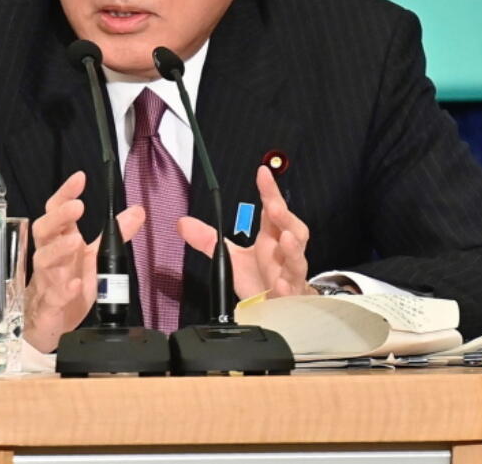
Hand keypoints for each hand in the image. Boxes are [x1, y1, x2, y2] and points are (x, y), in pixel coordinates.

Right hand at [22, 171, 145, 351]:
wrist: (50, 321)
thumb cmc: (69, 282)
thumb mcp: (97, 256)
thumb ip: (115, 234)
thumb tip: (138, 210)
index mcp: (61, 240)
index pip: (56, 211)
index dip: (65, 193)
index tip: (80, 177)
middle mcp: (50, 255)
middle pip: (44, 230)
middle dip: (58, 217)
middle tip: (77, 207)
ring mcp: (48, 279)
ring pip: (44, 260)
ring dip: (59, 249)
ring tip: (75, 240)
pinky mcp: (50, 303)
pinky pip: (53, 295)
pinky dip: (63, 289)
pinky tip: (74, 285)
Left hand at [178, 164, 316, 299]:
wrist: (279, 308)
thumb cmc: (261, 279)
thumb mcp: (231, 258)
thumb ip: (209, 240)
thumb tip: (183, 223)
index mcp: (271, 238)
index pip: (272, 209)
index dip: (269, 191)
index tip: (262, 173)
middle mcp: (283, 253)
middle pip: (292, 229)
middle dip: (284, 217)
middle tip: (273, 206)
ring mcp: (289, 275)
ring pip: (297, 259)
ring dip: (293, 248)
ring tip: (285, 238)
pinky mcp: (291, 298)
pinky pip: (292, 292)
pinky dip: (288, 288)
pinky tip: (282, 284)